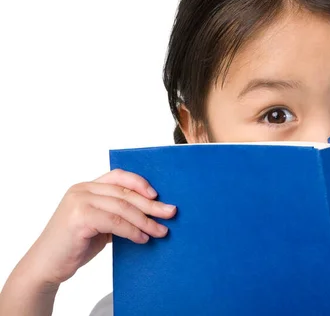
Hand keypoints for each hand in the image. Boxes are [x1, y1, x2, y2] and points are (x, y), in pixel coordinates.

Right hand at [23, 169, 176, 285]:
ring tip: (161, 231)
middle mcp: (82, 190)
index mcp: (86, 187)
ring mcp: (79, 202)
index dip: (140, 183)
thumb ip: (116, 213)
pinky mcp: (79, 218)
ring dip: (146, 221)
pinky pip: (115, 222)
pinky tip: (143, 239)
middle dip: (151, 204)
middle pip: (125, 193)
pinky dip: (132, 231)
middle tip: (171, 213)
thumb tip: (150, 212)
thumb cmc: (74, 245)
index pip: (118, 176)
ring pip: (123, 208)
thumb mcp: (98, 223)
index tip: (158, 195)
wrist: (46, 265)